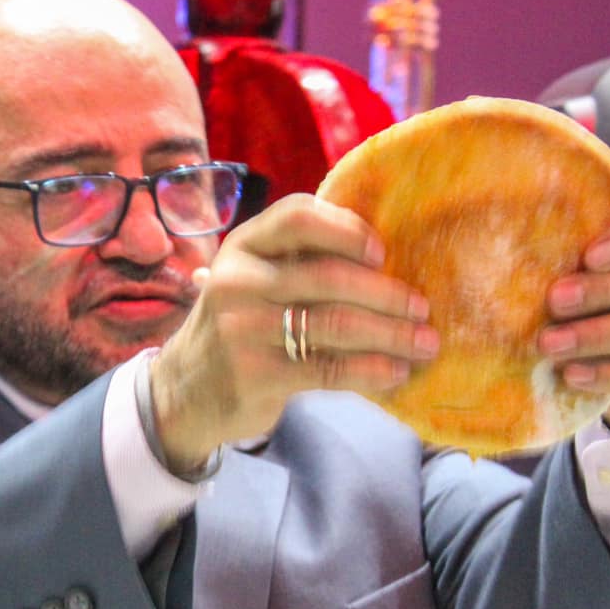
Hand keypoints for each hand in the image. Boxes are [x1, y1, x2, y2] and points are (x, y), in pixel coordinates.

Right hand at [148, 194, 436, 469]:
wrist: (183, 391)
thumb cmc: (240, 327)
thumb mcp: (254, 282)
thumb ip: (301, 262)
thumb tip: (392, 259)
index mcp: (243, 246)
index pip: (298, 217)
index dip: (348, 229)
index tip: (383, 252)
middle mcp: (237, 281)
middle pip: (328, 276)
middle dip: (386, 293)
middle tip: (423, 307)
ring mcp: (242, 328)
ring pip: (336, 325)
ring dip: (392, 335)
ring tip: (425, 343)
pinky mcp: (253, 374)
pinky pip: (328, 369)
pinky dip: (371, 372)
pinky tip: (397, 373)